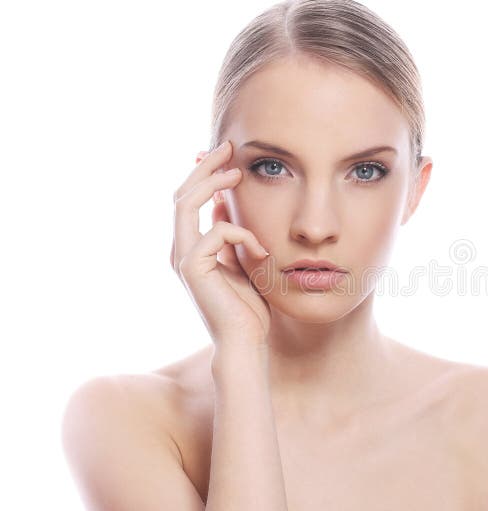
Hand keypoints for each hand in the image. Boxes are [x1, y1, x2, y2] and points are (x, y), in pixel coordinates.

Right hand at [170, 140, 271, 350]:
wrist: (246, 342)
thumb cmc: (249, 307)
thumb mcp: (242, 260)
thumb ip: (231, 234)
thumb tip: (224, 204)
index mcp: (191, 247)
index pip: (188, 200)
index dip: (203, 173)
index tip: (225, 154)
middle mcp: (181, 250)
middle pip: (181, 194)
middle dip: (204, 167)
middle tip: (228, 147)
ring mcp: (184, 259)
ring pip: (186, 204)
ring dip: (211, 183)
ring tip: (237, 172)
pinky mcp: (193, 269)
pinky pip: (214, 233)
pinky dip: (240, 233)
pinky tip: (261, 250)